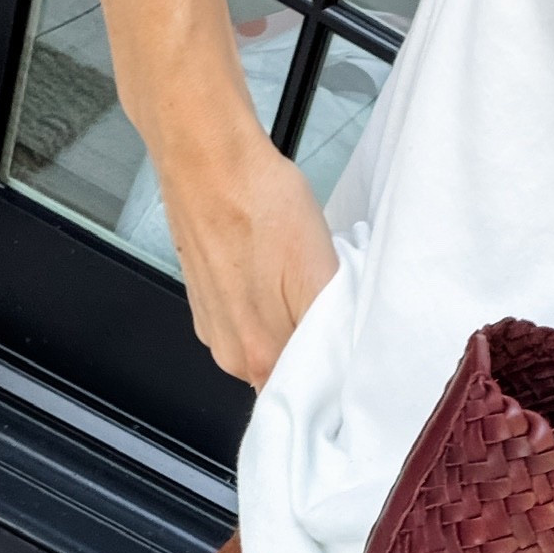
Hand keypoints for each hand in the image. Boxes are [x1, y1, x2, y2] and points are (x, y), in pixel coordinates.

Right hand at [158, 127, 339, 390]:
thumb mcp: (319, 278)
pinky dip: (267, 298)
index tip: (348, 360)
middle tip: (329, 306)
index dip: (331, 383)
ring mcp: (213, 324)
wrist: (205, 152)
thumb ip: (329, 338)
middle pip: (288, 372)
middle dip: (314, 348)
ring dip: (291, 320)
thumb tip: (341, 374)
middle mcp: (228, 352)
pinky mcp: (206, 296)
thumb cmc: (257, 203)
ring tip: (298, 279)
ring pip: (269, 341)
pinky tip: (275, 266)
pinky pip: (248, 314)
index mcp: (257, 357)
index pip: (304, 400)